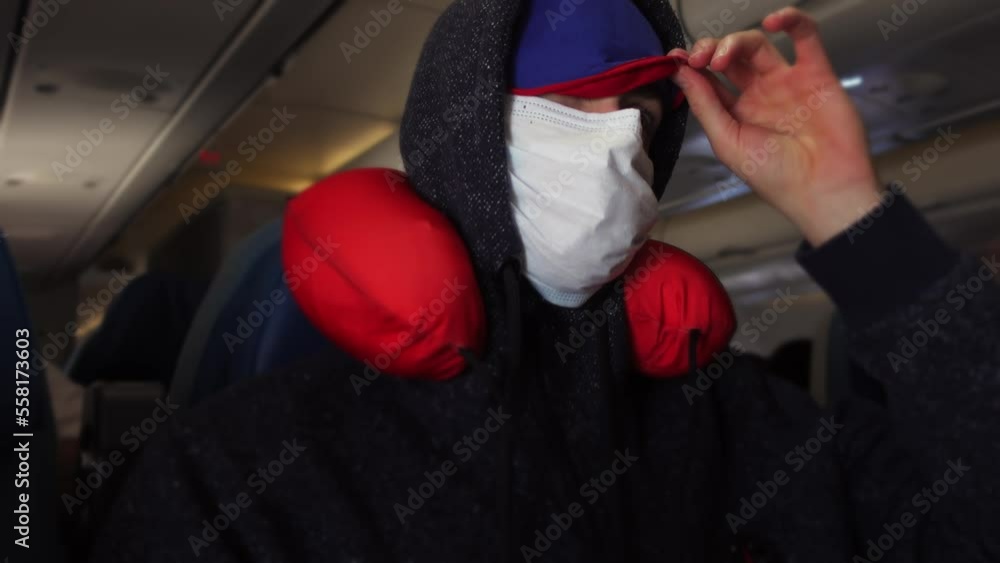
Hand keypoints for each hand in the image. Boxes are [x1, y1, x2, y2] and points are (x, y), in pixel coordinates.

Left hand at [670, 8, 881, 246]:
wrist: (822, 190)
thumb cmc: (776, 177)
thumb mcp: (728, 141)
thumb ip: (705, 105)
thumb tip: (679, 74)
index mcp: (736, 113)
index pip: (708, 80)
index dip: (691, 65)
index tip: (676, 58)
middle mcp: (760, 95)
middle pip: (730, 57)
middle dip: (710, 50)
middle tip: (700, 59)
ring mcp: (787, 82)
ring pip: (758, 44)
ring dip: (736, 40)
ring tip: (723, 56)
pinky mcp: (817, 74)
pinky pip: (806, 37)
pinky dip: (791, 20)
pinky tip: (773, 21)